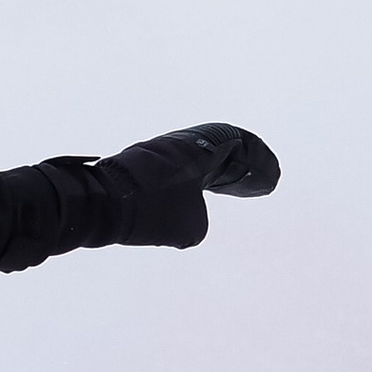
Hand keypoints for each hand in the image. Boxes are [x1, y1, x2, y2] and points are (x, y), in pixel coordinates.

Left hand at [97, 122, 280, 248]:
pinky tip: (190, 204)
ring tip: (229, 192)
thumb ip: (197, 225)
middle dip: (241, 169)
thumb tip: (186, 226)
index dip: (259, 160)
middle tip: (261, 184)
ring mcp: (153, 157)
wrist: (99, 204)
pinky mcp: (135, 173)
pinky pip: (172, 175)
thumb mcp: (190, 227)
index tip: (272, 178)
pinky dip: (189, 187)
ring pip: (193, 163)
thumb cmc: (150, 210)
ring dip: (214, 177)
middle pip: (217, 151)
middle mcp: (174, 147)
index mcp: (196, 148)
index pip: (237, 143)